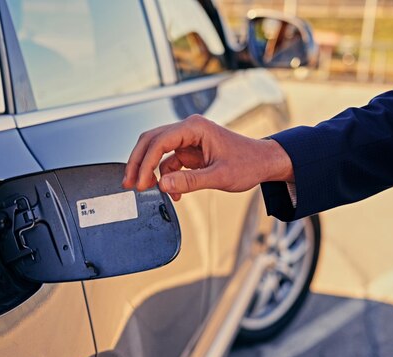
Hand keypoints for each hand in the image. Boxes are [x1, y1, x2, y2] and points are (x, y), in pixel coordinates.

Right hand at [123, 115, 293, 200]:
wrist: (264, 162)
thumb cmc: (248, 163)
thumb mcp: (220, 176)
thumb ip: (190, 181)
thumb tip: (162, 185)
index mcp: (195, 127)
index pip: (160, 141)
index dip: (145, 162)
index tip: (139, 182)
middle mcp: (188, 129)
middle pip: (152, 141)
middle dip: (139, 162)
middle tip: (129, 183)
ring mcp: (188, 140)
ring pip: (157, 151)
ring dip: (149, 170)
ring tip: (144, 189)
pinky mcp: (190, 151)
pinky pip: (169, 162)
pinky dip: (165, 176)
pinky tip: (171, 192)